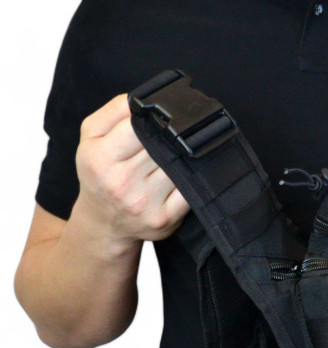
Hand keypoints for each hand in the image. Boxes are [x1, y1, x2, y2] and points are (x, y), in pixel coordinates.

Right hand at [74, 94, 189, 244]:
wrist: (104, 222)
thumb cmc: (99, 173)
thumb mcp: (91, 137)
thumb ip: (113, 111)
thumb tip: (143, 100)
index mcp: (100, 158)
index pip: (137, 126)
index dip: (152, 120)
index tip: (158, 121)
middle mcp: (121, 183)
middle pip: (160, 146)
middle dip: (166, 140)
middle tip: (169, 140)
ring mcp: (144, 203)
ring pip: (176, 165)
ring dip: (180, 158)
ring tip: (174, 156)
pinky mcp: (165, 219)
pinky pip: (188, 190)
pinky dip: (191, 179)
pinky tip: (184, 175)